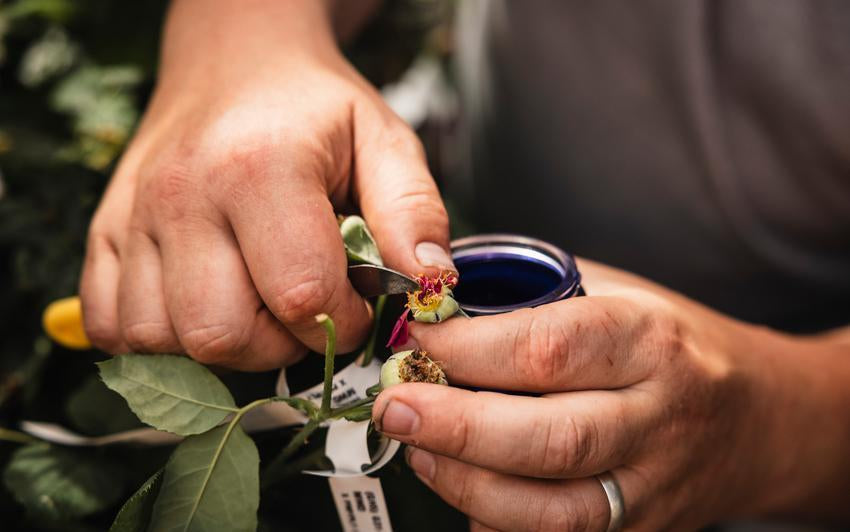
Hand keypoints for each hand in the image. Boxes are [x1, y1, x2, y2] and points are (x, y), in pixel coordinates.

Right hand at [79, 0, 451, 369]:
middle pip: (223, 334)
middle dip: (280, 347)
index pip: (301, 295)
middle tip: (304, 311)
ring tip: (256, 305)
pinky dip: (161, 339)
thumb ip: (413, 212)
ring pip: (164, 341)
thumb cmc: (312, 107)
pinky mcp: (102, 233)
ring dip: (221, 348)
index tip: (355, 305)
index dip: (343, 322)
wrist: (234, 61)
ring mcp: (132, 217)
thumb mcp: (383, 140)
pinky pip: (114, 327)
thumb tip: (431, 287)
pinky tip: (205, 305)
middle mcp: (183, 196)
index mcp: (260, 168)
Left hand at [373, 259, 849, 529]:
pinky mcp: (643, 530)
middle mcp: (657, 416)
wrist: (756, 417)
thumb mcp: (618, 294)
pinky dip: (499, 523)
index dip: (468, 348)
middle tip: (396, 408)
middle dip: (457, 427)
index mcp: (648, 340)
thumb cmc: (672, 344)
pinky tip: (465, 492)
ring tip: (418, 451)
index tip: (417, 339)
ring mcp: (653, 485)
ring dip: (468, 485)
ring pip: (553, 509)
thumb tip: (437, 303)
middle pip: (550, 437)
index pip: (548, 347)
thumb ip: (535, 297)